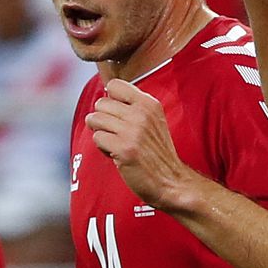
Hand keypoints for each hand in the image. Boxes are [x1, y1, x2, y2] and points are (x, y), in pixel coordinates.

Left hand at [84, 79, 200, 210]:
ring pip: (95, 119)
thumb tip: (105, 99)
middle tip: (116, 134)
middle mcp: (141, 113)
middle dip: (103, 120)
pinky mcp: (123, 148)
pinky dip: (102, 148)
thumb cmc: (158, 154)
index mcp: (149, 104)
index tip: (116, 115)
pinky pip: (97, 138)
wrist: (172, 182)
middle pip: (100, 103)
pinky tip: (116, 154)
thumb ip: (133, 107)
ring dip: (101, 134)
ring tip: (116, 143)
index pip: (115, 85)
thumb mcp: (153, 121)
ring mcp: (132, 130)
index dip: (110, 100)